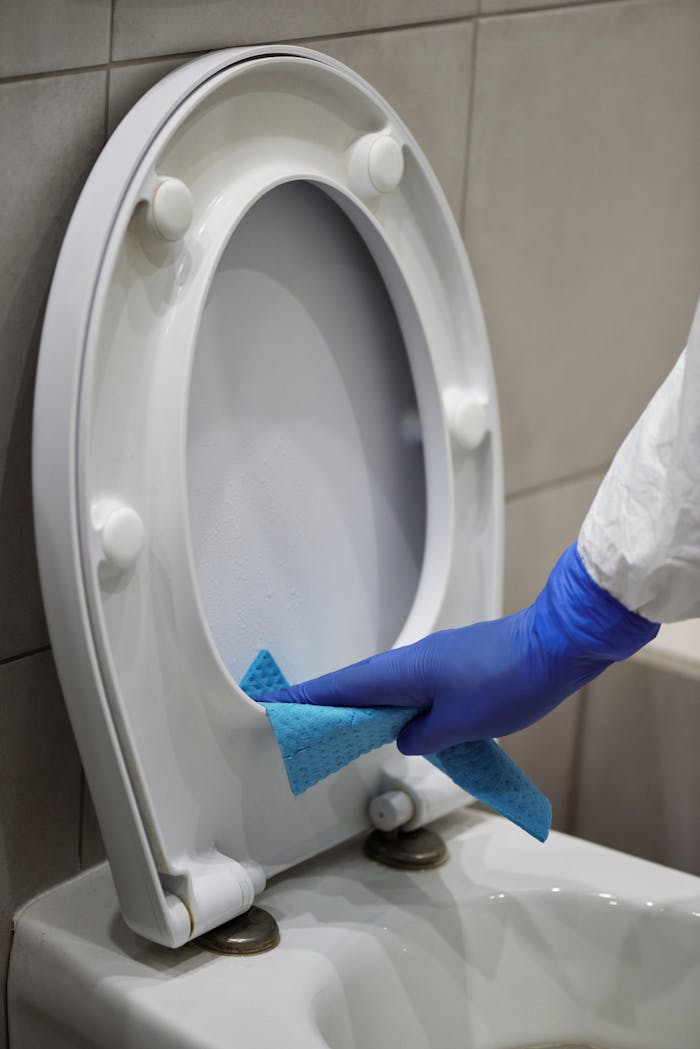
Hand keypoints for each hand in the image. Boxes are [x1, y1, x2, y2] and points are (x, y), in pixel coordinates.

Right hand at [263, 544, 657, 754]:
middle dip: (327, 705)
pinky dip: (396, 706)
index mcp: (406, 672)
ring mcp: (435, 661)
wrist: (558, 645)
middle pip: (359, 686)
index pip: (343, 687)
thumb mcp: (463, 723)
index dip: (307, 699)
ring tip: (343, 732)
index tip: (272, 704)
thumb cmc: (511, 681)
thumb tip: (407, 737)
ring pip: (387, 688)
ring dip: (364, 708)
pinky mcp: (456, 666)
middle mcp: (413, 662)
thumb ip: (426, 735)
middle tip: (299, 725)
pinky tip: (401, 724)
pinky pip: (412, 688)